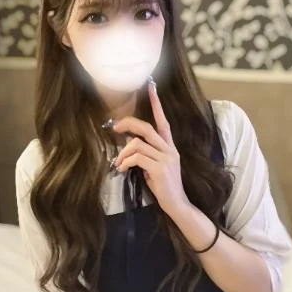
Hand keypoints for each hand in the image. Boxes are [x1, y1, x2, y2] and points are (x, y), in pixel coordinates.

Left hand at [111, 81, 189, 218]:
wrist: (177, 204)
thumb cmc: (164, 186)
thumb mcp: (155, 167)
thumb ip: (146, 154)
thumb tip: (129, 147)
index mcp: (169, 147)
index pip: (163, 121)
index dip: (156, 104)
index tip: (151, 87)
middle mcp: (169, 149)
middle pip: (146, 128)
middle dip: (128, 124)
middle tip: (114, 127)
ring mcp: (166, 159)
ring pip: (138, 144)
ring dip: (123, 153)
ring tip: (118, 163)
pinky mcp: (160, 169)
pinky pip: (137, 158)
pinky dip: (125, 162)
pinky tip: (122, 170)